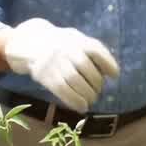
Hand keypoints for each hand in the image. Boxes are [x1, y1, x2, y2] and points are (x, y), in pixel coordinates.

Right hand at [2, 18, 120, 111]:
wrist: (30, 43)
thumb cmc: (60, 44)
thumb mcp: (75, 38)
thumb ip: (91, 50)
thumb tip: (109, 71)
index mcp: (76, 40)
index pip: (96, 51)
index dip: (108, 64)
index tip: (114, 75)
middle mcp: (66, 50)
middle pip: (87, 70)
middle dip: (96, 84)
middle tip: (97, 91)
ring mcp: (55, 63)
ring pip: (75, 81)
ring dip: (87, 95)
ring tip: (91, 100)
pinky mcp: (46, 76)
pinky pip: (62, 90)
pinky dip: (74, 101)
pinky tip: (82, 107)